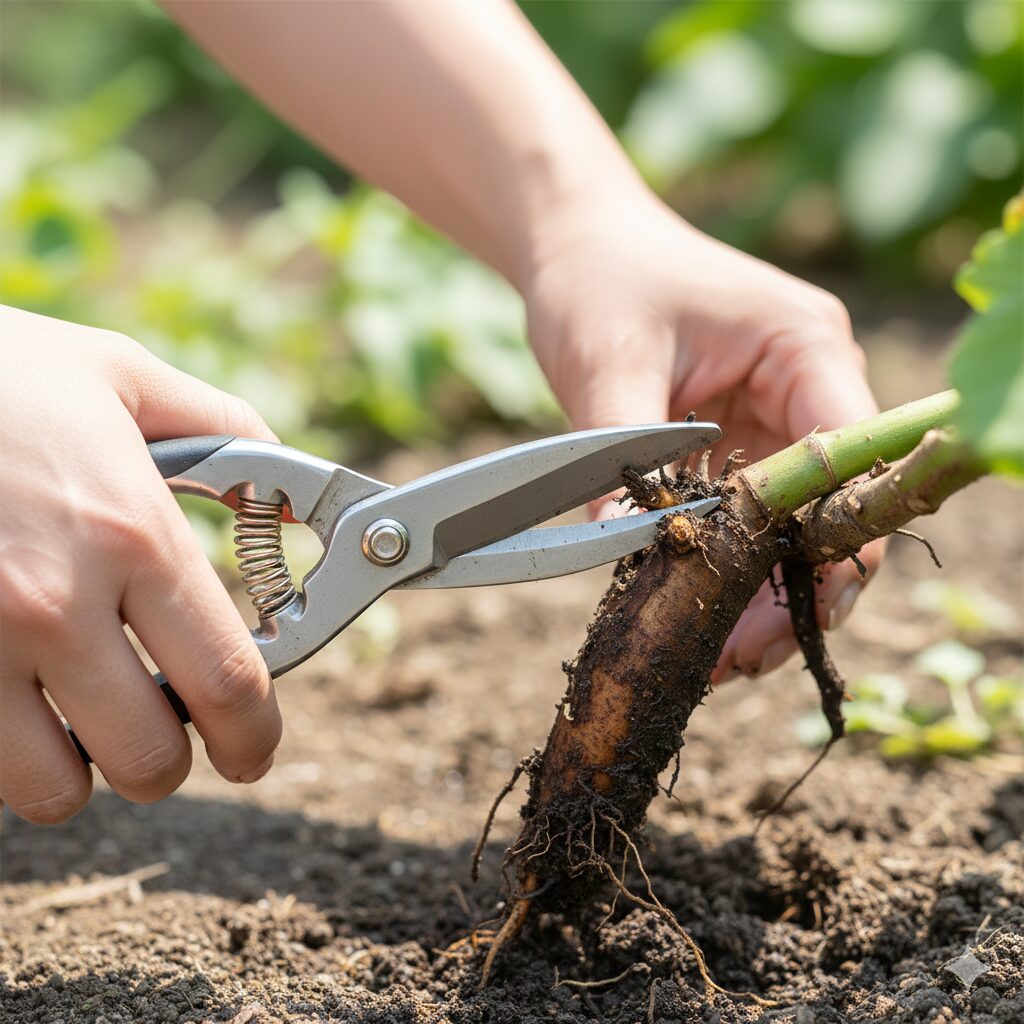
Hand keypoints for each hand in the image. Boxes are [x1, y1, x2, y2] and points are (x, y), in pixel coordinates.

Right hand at [0, 306, 281, 823]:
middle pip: (148, 757)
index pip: (227, 683)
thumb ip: (225, 432)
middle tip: (167, 732)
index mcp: (131, 534)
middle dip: (171, 762)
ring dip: (83, 770)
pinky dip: (7, 754)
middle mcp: (54, 602)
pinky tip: (14, 700)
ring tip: (81, 720)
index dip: (254, 737)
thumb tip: (289, 504)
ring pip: (52, 788)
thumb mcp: (122, 378)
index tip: (253, 749)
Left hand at [523, 191, 882, 681]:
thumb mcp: (608, 362)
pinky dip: (728, 564)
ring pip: (791, 525)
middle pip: (829, 508)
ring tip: (717, 656)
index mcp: (803, 347)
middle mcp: (809, 386)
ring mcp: (776, 418)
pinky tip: (697, 613)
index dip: (834, 543)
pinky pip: (748, 517)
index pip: (850, 459)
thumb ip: (623, 458)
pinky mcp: (738, 443)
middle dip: (792, 589)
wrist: (577, 247)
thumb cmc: (601, 281)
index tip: (793, 614)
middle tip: (740, 657)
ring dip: (759, 590)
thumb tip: (625, 554)